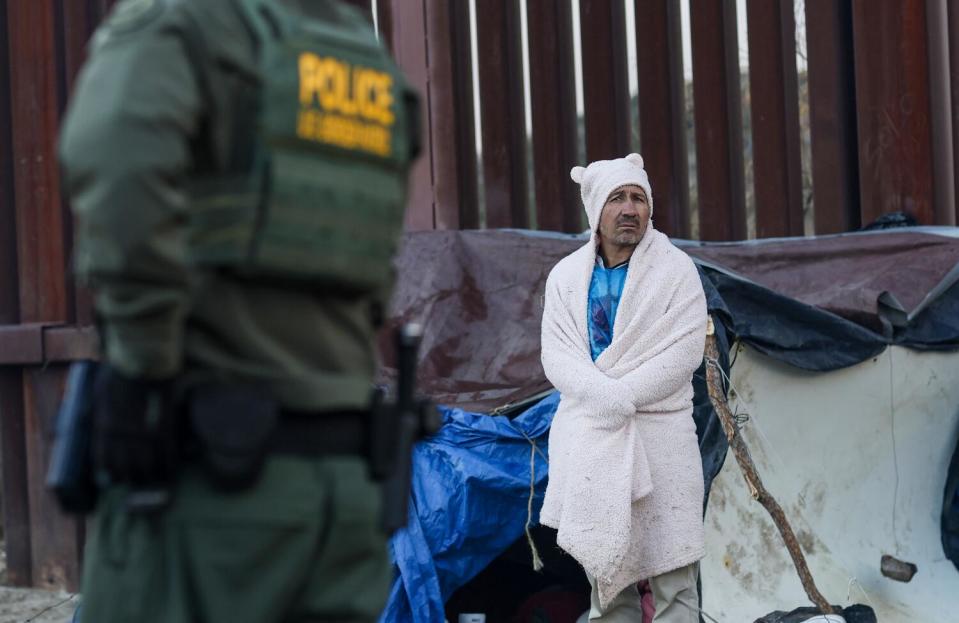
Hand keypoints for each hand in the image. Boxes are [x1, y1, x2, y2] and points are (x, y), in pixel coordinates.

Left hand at [93, 366, 178, 485]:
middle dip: (132, 478)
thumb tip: (96, 423)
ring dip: (151, 476)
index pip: (104, 459)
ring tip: (155, 481)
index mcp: (103, 424)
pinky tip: (171, 471)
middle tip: (137, 482)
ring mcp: (145, 430)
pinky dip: (169, 464)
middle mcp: (122, 433)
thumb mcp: (100, 388)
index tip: (115, 479)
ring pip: (147, 463)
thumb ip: (99, 409)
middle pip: (126, 466)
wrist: (144, 354)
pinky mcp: (165, 424)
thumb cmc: (121, 367)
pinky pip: (167, 451)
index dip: (110, 472)